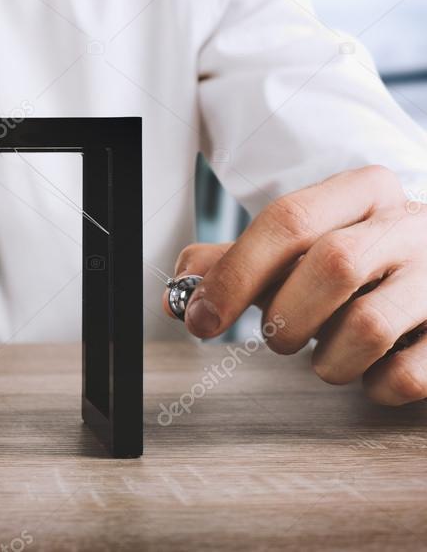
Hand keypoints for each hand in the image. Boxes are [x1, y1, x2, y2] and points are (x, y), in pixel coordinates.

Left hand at [165, 166, 426, 404]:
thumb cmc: (362, 267)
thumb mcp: (299, 251)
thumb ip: (235, 265)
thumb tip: (176, 296)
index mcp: (363, 192)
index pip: (288, 219)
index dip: (234, 274)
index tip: (199, 320)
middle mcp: (413, 224)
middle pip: (332, 265)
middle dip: (285, 317)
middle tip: (281, 336)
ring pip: (368, 327)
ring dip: (328, 359)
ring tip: (332, 352)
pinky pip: (406, 375)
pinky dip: (372, 386)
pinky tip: (373, 370)